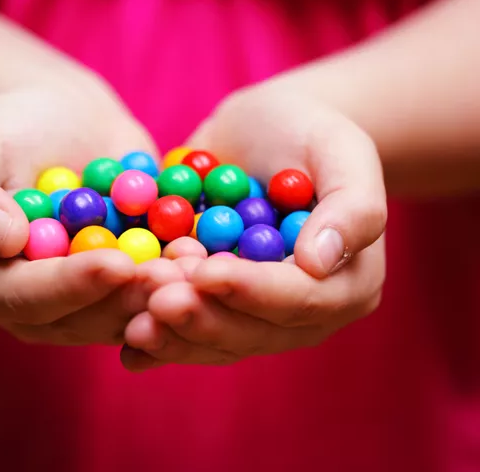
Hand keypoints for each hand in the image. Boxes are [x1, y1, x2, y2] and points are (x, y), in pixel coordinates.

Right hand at [0, 77, 179, 345]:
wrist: (62, 120)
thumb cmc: (8, 130)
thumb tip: (1, 239)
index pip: (29, 299)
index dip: (73, 285)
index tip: (116, 264)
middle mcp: (39, 308)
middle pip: (86, 318)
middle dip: (132, 297)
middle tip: (174, 274)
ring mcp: (89, 302)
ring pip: (130, 312)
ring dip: (168, 294)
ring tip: (202, 265)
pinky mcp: (128, 287)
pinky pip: (158, 290)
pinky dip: (187, 276)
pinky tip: (216, 256)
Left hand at [120, 78, 387, 369]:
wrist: (264, 133)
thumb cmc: (309, 133)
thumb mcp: (342, 150)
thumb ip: (352, 205)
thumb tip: (317, 262)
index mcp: (347, 284)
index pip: (300, 299)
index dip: (252, 290)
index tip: (206, 272)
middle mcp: (303, 314)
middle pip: (252, 331)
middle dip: (202, 315)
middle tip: (156, 294)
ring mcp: (256, 316)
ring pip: (215, 339)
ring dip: (173, 332)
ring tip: (133, 314)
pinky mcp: (218, 309)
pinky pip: (189, 333)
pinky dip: (158, 340)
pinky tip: (127, 345)